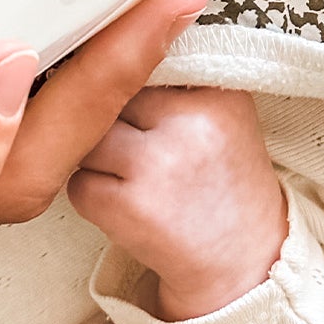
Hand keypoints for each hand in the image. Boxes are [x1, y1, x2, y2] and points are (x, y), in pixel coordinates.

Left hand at [68, 87, 285, 319]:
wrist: (244, 269)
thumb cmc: (224, 188)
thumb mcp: (224, 119)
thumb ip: (177, 84)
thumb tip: (107, 54)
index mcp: (218, 94)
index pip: (142, 66)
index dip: (135, 93)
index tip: (148, 118)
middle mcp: (191, 123)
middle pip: (111, 98)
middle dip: (113, 124)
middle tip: (142, 156)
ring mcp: (158, 165)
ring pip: (87, 138)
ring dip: (97, 161)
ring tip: (134, 182)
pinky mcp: (129, 207)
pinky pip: (79, 184)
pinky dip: (93, 199)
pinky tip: (129, 211)